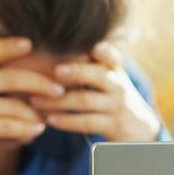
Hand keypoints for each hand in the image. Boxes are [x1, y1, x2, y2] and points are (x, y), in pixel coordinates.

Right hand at [0, 9, 64, 153]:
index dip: (9, 46)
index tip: (29, 44)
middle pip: (9, 79)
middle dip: (38, 83)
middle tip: (59, 89)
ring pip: (12, 107)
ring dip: (34, 112)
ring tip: (47, 115)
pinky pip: (6, 129)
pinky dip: (25, 131)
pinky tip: (37, 130)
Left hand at [30, 42, 160, 141]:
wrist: (138, 128)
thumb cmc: (111, 98)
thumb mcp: (107, 79)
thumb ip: (88, 65)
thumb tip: (51, 46)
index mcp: (114, 70)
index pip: (111, 56)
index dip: (104, 51)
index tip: (93, 48)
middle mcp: (117, 85)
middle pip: (98, 75)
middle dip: (76, 72)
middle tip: (55, 71)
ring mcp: (116, 106)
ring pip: (86, 100)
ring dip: (58, 101)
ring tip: (35, 100)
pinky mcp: (112, 126)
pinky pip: (86, 122)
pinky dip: (66, 121)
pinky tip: (49, 119)